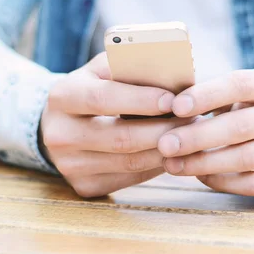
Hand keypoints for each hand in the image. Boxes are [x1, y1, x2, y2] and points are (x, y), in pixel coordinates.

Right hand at [40, 53, 191, 197]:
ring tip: (190, 135)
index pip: (104, 98)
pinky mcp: (84, 186)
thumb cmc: (95, 87)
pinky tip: (174, 151)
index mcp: (63, 96)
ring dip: (166, 149)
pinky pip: (130, 178)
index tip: (173, 99)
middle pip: (121, 137)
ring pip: (129, 162)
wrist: (62, 122)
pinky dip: (156, 166)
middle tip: (193, 120)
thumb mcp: (104, 69)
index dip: (141, 100)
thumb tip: (173, 74)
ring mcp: (69, 165)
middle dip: (163, 129)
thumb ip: (131, 66)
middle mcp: (59, 134)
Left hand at [157, 69, 253, 196]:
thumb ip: (217, 94)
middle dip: (198, 136)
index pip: (241, 84)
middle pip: (241, 126)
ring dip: (204, 163)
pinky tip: (200, 176)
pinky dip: (222, 182)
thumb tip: (169, 104)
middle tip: (165, 144)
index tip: (175, 107)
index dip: (207, 95)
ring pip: (246, 158)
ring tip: (173, 164)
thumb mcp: (248, 93)